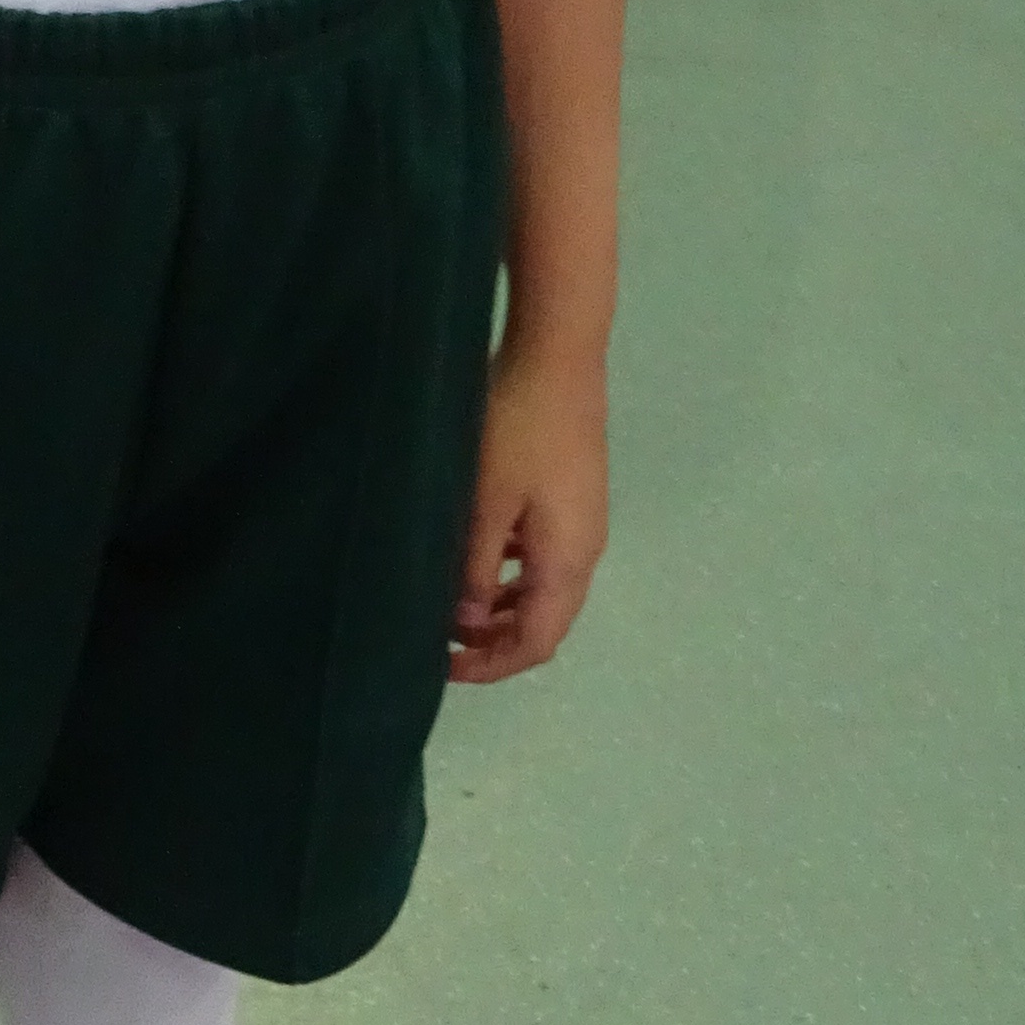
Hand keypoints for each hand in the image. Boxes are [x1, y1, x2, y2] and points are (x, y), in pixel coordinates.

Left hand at [447, 342, 608, 683]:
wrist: (558, 356)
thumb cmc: (517, 429)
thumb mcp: (485, 504)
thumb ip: (474, 570)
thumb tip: (467, 623)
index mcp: (566, 562)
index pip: (536, 641)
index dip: (491, 666)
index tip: (442, 667)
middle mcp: (584, 551)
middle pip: (545, 622)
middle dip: (494, 642)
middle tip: (440, 640)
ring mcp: (582, 523)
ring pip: (544, 589)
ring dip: (501, 607)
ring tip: (451, 605)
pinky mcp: (573, 497)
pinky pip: (543, 557)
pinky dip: (510, 573)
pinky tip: (475, 558)